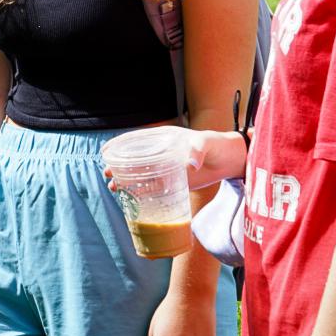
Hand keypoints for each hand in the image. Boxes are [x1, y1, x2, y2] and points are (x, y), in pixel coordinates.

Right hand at [101, 126, 243, 191]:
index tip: (106, 151)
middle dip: (118, 165)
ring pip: (140, 174)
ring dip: (125, 180)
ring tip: (114, 187)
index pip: (136, 139)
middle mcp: (160, 152)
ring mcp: (165, 168)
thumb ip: (197, 150)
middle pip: (133, 158)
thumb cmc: (216, 145)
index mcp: (163, 138)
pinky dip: (140, 192)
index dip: (119, 144)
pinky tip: (130, 198)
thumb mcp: (205, 143)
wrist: (229, 161)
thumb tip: (190, 164)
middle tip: (107, 173)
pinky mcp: (172, 182)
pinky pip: (152, 187)